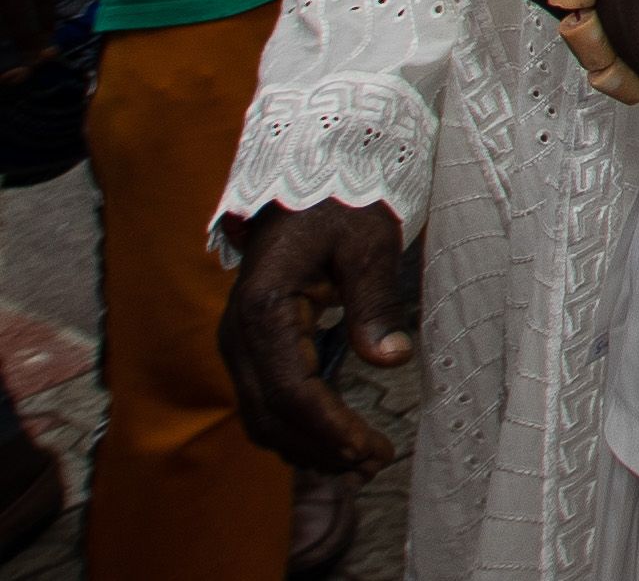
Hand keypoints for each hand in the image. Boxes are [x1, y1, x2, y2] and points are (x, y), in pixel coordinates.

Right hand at [218, 201, 410, 472]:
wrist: (308, 182)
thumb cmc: (341, 207)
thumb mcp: (367, 244)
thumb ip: (375, 302)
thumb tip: (392, 359)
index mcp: (263, 309)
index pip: (290, 390)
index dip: (329, 427)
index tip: (368, 450)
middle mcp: (238, 333)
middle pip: (272, 414)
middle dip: (321, 447)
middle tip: (375, 464)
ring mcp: (239, 343)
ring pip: (263, 416)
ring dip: (308, 446)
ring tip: (361, 463)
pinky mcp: (251, 347)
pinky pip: (265, 400)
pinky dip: (297, 428)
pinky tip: (334, 442)